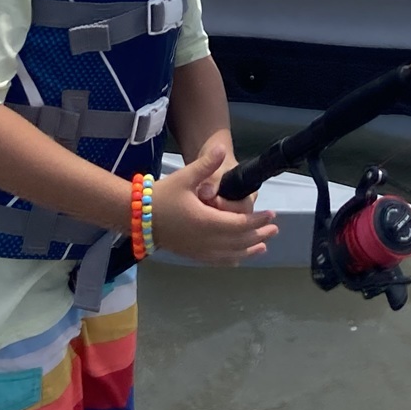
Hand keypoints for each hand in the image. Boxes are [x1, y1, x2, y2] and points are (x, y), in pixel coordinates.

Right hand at [151, 149, 275, 264]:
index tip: (272, 215)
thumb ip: (206, 165)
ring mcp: (198, 251)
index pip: (239, 224)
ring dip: (248, 250)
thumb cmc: (162, 196)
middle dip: (258, 235)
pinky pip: (216, 261)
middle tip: (274, 229)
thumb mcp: (185, 177)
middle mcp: (205, 241)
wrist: (136, 217)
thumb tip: (221, 148)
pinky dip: (231, 259)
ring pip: (229, 254)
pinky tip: (238, 258)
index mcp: (206, 222)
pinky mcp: (191, 254)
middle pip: (239, 242)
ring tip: (263, 247)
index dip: (257, 221)